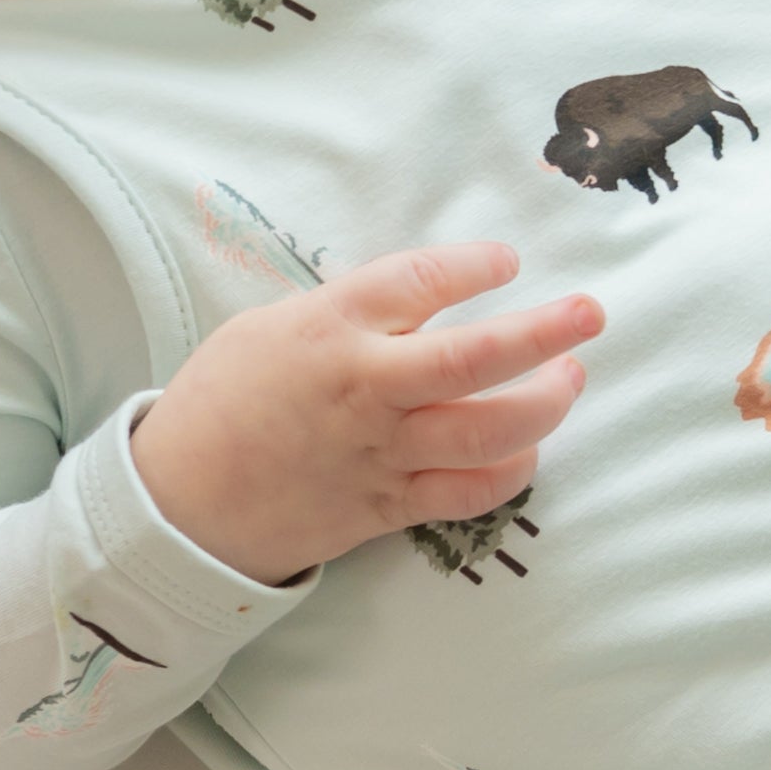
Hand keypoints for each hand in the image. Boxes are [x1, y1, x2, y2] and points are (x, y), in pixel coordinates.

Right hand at [130, 243, 601, 586]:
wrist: (180, 505)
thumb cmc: (223, 401)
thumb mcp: (273, 326)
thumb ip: (351, 311)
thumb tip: (424, 295)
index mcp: (329, 329)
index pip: (421, 281)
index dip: (474, 266)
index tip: (506, 261)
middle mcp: (364, 389)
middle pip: (475, 358)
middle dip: (546, 332)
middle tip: (590, 313)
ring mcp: (381, 454)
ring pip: (487, 431)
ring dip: (546, 404)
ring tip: (571, 377)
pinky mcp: (389, 508)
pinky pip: (469, 493)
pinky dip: (511, 471)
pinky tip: (528, 448)